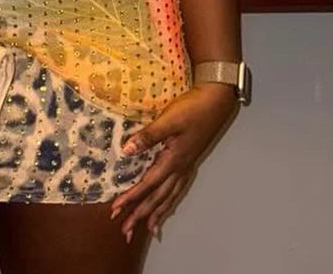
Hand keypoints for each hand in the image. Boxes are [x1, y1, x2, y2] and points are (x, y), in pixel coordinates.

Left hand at [110, 84, 238, 240]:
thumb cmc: (192, 108)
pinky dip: (170, 202)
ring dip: (157, 213)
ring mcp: (187, 166)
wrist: (216, 101)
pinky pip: (177, 189)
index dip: (131, 197)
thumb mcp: (168, 119)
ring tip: (148, 230)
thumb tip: (126, 150)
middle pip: (158, 198)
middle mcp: (180, 168)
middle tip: (125, 231)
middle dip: (141, 214)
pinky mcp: (189, 160)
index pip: (148, 184)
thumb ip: (148, 136)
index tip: (115, 209)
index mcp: (174, 160)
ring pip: (169, 197)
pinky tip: (167, 205)